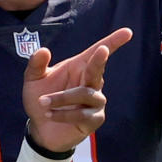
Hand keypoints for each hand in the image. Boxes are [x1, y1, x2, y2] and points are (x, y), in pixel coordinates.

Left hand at [22, 28, 131, 152]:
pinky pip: (82, 115)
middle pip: (98, 70)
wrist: (40, 128)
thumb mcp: (33, 80)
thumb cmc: (40, 100)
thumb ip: (36, 65)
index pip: (98, 53)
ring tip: (43, 102)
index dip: (114, 42)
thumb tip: (43, 50)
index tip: (128, 32)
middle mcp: (91, 83)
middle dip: (99, 61)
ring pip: (85, 94)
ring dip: (62, 98)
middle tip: (102, 51)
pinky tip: (50, 115)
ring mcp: (95, 102)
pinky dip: (64, 114)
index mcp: (79, 68)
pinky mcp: (94, 120)